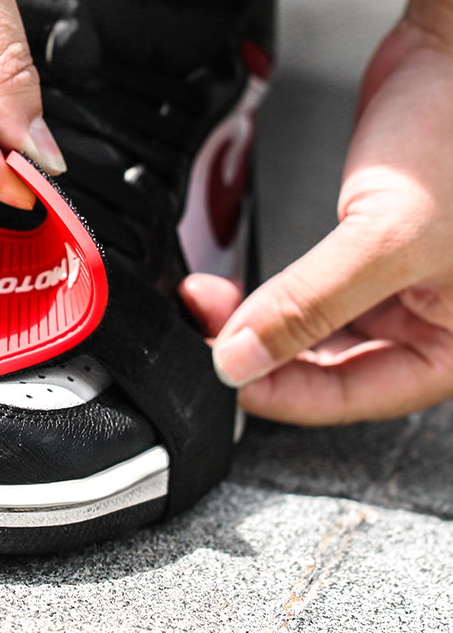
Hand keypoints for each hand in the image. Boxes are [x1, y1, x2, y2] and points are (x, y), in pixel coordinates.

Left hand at [181, 16, 452, 424]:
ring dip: (256, 324)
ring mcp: (392, 290)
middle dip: (260, 353)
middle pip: (326, 367)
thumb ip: (311, 303)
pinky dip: (266, 296)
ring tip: (209, 307)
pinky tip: (234, 293)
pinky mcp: (361, 254)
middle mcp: (426, 324)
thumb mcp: (387, 236)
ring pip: (310, 332)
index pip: (353, 396)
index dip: (280, 392)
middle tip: (206, 334)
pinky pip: (305, 294)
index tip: (223, 375)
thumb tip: (245, 359)